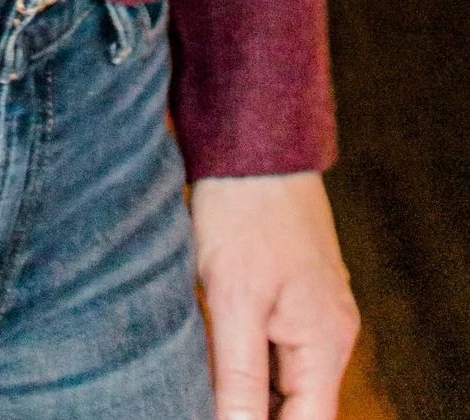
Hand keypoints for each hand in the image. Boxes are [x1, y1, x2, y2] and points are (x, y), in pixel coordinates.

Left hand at [188, 173, 356, 419]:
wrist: (250, 140)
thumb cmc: (242, 212)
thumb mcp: (232, 299)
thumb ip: (239, 375)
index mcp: (326, 342)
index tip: (221, 418)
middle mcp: (332, 331)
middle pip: (298, 403)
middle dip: (254, 409)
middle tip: (200, 399)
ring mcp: (315, 308)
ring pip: (284, 373)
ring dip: (249, 383)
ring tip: (201, 380)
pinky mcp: (293, 288)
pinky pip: (276, 340)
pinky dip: (248, 352)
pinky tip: (211, 345)